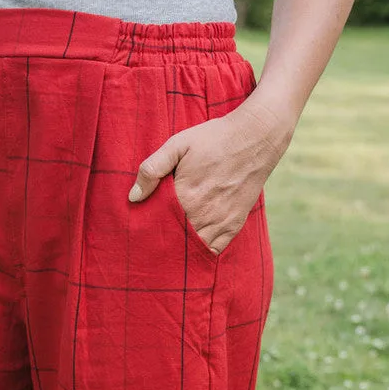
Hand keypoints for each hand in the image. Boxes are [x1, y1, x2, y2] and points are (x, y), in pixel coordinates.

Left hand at [128, 94, 293, 256]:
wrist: (255, 138)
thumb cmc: (213, 139)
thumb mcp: (177, 145)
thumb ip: (152, 169)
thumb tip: (133, 197)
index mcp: (185, 198)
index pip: (158, 226)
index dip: (149, 229)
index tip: (141, 230)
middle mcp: (202, 215)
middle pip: (176, 241)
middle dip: (164, 242)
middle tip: (153, 242)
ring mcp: (220, 222)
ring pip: (194, 249)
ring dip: (183, 249)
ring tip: (171, 245)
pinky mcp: (234, 225)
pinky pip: (215, 249)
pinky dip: (203, 251)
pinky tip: (194, 246)